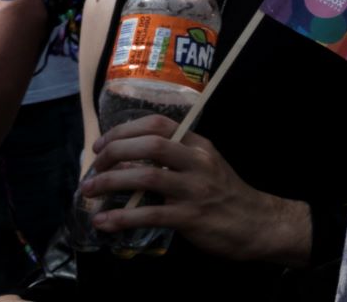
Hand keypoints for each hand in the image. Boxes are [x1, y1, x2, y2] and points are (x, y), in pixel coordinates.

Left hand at [83, 114, 308, 262]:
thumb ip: (177, 160)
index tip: (102, 145)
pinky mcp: (191, 217)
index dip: (124, 130)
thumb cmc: (226, 195)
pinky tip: (103, 223)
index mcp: (199, 145)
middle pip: (150, 144)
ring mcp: (195, 189)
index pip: (159, 123)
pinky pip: (149, 214)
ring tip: (89, 192)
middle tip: (93, 168)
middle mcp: (197, 161)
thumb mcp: (207, 166)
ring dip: (110, 183)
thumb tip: (130, 162)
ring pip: (146, 176)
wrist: (257, 224)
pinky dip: (121, 218)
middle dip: (113, 153)